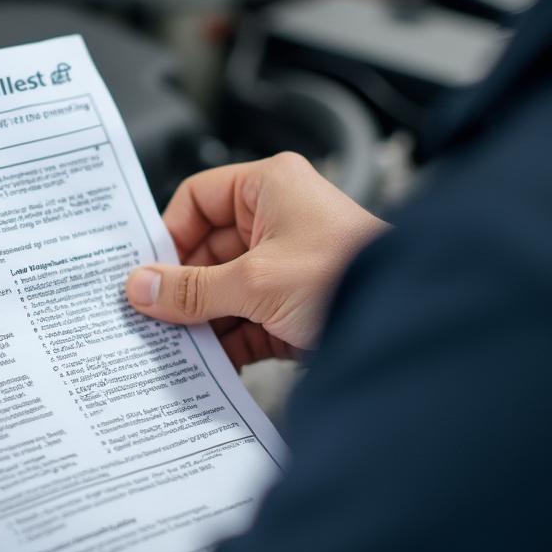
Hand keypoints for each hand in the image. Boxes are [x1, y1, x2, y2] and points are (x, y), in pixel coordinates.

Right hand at [125, 153, 388, 366]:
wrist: (410, 325)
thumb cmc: (350, 275)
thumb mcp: (256, 280)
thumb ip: (192, 288)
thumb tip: (141, 287)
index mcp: (269, 188)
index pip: (198, 199)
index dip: (169, 234)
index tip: (146, 272)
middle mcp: (277, 219)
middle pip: (206, 250)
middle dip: (182, 287)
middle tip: (151, 317)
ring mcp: (285, 264)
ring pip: (222, 289)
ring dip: (200, 318)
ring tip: (172, 345)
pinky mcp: (292, 306)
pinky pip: (243, 319)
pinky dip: (225, 341)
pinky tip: (205, 363)